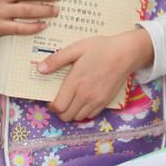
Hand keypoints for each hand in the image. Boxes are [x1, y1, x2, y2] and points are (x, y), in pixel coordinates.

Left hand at [39, 29, 153, 121]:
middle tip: (60, 101)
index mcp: (75, 82)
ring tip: (71, 102)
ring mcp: (96, 100)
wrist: (126, 53)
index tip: (51, 100)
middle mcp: (85, 95)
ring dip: (72, 113)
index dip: (52, 106)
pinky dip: (84, 112)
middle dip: (60, 111)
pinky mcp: (106, 102)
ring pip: (78, 118)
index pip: (58, 106)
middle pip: (66, 116)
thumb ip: (57, 59)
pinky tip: (84, 102)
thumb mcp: (76, 48)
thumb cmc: (101, 48)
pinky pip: (91, 116)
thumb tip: (40, 69)